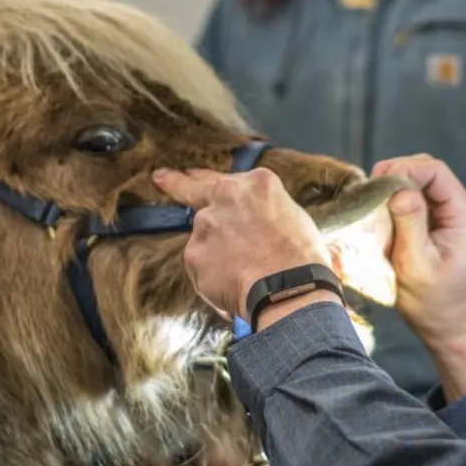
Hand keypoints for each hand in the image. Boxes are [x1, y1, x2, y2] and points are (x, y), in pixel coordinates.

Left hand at [152, 167, 335, 326]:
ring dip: (216, 256)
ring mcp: (206, 225)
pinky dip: (212, 281)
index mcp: (257, 184)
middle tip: (161, 177)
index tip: (190, 174)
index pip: (227, 177)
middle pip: (195, 190)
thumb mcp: (299, 224)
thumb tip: (289, 240)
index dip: (206, 176)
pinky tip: (233, 292)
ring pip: (204, 240)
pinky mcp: (194, 254)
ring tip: (243, 278)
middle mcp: (226, 197)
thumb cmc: (305, 260)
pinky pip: (201, 269)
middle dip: (176, 183)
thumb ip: (274, 220)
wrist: (289, 288)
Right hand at [370, 154, 465, 399]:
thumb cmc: (433, 303)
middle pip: (429, 172)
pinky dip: (399, 203)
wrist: (448, 327)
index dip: (404, 169)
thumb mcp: (417, 266)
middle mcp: (465, 211)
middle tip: (369, 194)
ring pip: (422, 185)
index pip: (436, 171)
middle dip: (397, 176)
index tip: (375, 184)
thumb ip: (410, 225)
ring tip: (374, 206)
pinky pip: (421, 202)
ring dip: (396, 190)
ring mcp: (455, 218)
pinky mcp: (443, 226)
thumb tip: (399, 189)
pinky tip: (384, 217)